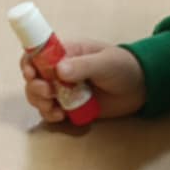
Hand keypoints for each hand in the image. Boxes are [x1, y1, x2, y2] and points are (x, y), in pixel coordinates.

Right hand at [19, 41, 146, 122]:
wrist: (141, 88)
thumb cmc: (123, 66)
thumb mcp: (105, 62)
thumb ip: (83, 65)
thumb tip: (59, 70)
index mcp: (65, 53)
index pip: (37, 54)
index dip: (28, 62)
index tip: (30, 73)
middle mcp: (59, 71)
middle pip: (33, 78)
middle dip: (34, 86)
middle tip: (48, 92)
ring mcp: (64, 90)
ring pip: (38, 96)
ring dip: (40, 102)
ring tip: (53, 107)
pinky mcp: (70, 107)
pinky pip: (51, 111)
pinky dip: (50, 114)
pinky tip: (60, 115)